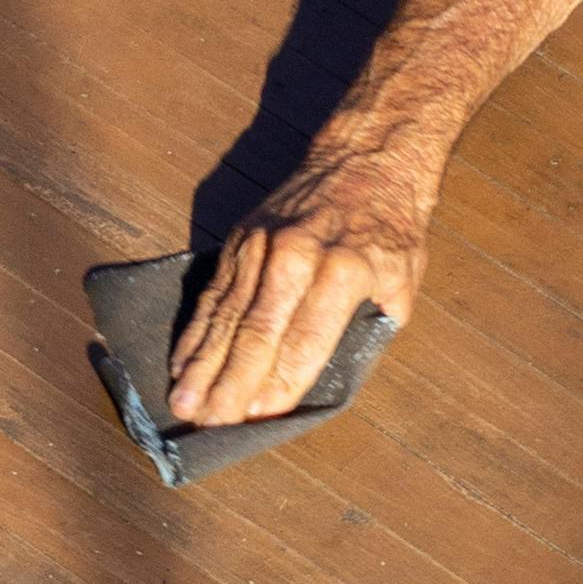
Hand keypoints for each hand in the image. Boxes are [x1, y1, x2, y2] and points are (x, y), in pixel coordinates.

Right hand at [165, 135, 437, 424]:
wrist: (365, 158)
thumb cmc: (390, 229)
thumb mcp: (402, 279)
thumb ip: (370, 329)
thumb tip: (335, 379)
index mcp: (344, 270)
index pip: (306, 340)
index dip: (280, 383)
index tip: (257, 419)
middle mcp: (296, 257)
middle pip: (256, 332)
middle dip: (230, 384)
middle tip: (208, 425)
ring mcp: (261, 246)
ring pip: (226, 316)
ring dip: (201, 365)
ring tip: (183, 404)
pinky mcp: (238, 239)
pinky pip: (212, 293)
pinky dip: (195, 332)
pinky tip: (180, 364)